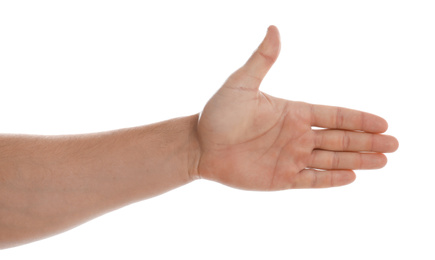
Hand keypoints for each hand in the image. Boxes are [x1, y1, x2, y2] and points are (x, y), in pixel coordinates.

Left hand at [195, 26, 397, 190]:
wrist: (199, 145)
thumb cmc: (217, 113)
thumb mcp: (240, 83)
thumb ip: (262, 60)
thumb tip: (274, 28)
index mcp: (293, 112)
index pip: (334, 116)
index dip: (359, 120)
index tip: (383, 123)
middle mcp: (296, 135)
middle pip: (340, 139)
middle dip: (368, 142)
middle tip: (395, 145)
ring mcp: (290, 157)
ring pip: (331, 160)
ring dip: (357, 161)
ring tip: (383, 162)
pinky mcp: (280, 178)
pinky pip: (311, 180)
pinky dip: (331, 180)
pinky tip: (352, 178)